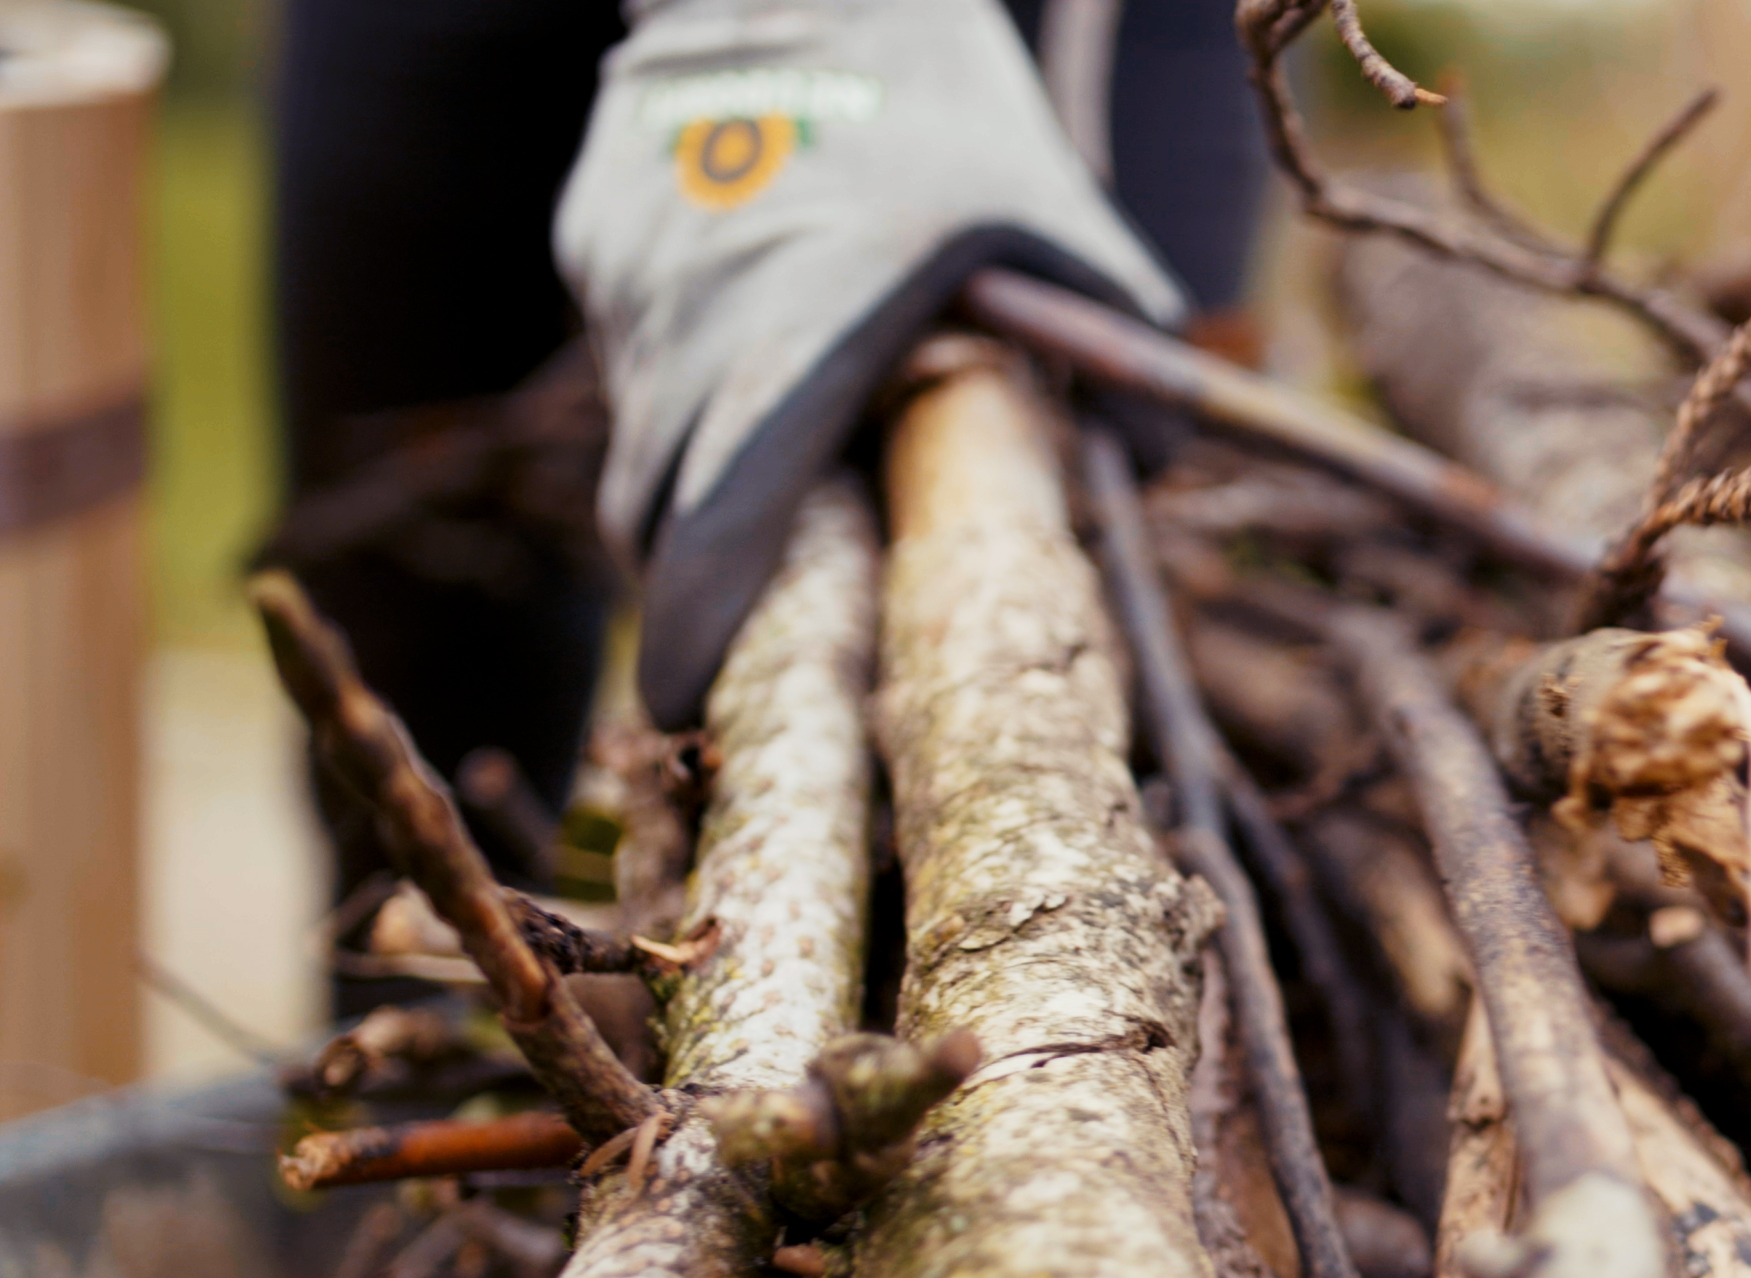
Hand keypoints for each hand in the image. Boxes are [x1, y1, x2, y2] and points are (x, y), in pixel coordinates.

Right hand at [558, 0, 1183, 725]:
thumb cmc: (941, 98)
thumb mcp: (1052, 217)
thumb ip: (1115, 345)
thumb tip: (1158, 457)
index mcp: (794, 345)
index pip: (710, 539)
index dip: (690, 639)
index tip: (689, 707)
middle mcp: (687, 326)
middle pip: (653, 517)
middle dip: (692, 586)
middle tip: (750, 628)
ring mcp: (622, 278)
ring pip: (638, 431)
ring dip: (691, 478)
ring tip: (776, 470)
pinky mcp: (592, 233)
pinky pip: (630, 347)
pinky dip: (679, 376)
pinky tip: (751, 333)